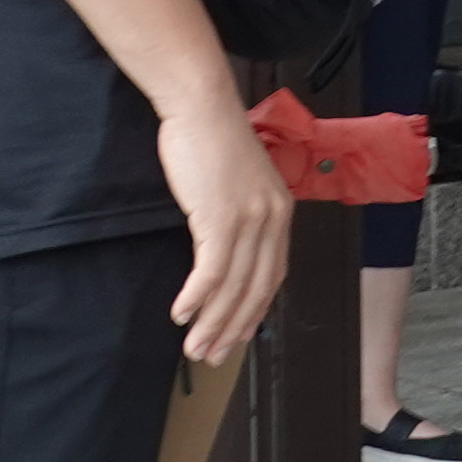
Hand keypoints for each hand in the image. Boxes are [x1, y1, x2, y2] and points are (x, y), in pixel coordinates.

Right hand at [156, 93, 293, 367]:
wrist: (201, 107)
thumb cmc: (211, 141)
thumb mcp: (236, 183)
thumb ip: (238, 216)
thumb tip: (222, 250)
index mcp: (280, 213)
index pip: (273, 275)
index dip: (255, 311)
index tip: (238, 335)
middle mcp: (272, 220)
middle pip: (256, 289)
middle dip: (233, 328)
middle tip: (212, 354)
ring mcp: (249, 220)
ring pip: (234, 286)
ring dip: (212, 322)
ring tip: (194, 346)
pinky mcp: (221, 217)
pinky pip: (211, 270)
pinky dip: (197, 297)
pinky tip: (181, 314)